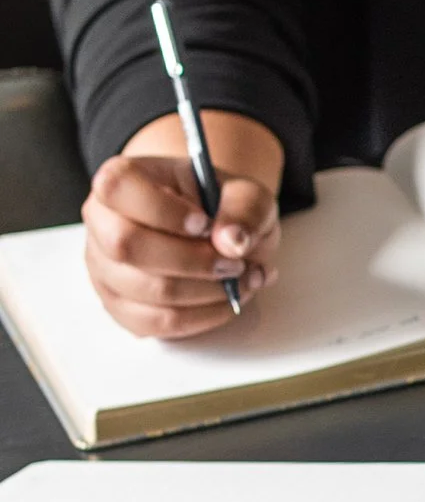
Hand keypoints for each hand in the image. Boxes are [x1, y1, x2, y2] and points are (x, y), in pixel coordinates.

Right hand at [84, 127, 280, 339]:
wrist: (217, 231)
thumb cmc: (221, 206)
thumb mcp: (246, 193)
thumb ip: (244, 208)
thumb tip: (232, 242)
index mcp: (121, 178)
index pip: (117, 187)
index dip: (162, 209)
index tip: (205, 223)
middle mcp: (102, 223)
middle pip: (126, 246)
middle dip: (192, 260)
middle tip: (234, 262)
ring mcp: (105, 269)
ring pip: (146, 290)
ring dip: (205, 292)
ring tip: (243, 279)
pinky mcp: (121, 307)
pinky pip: (156, 323)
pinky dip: (201, 316)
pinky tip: (228, 300)